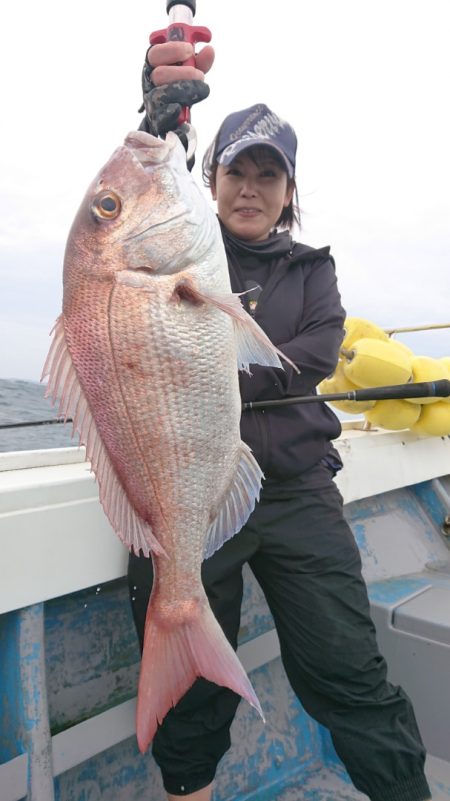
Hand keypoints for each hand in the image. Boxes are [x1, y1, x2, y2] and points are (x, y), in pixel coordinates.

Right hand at [139, 41, 214, 166]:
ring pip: (161, 95)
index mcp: (153, 67)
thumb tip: (209, 50)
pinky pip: (162, 118)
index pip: (154, 54)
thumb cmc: (181, 89)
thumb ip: (200, 61)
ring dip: (184, 91)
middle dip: (182, 73)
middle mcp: (149, 84)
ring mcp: (151, 104)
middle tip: (201, 75)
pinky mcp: (157, 122)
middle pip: (159, 75)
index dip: (171, 50)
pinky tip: (181, 108)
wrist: (175, 119)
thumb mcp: (190, 72)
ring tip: (202, 90)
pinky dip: (172, 112)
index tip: (189, 50)